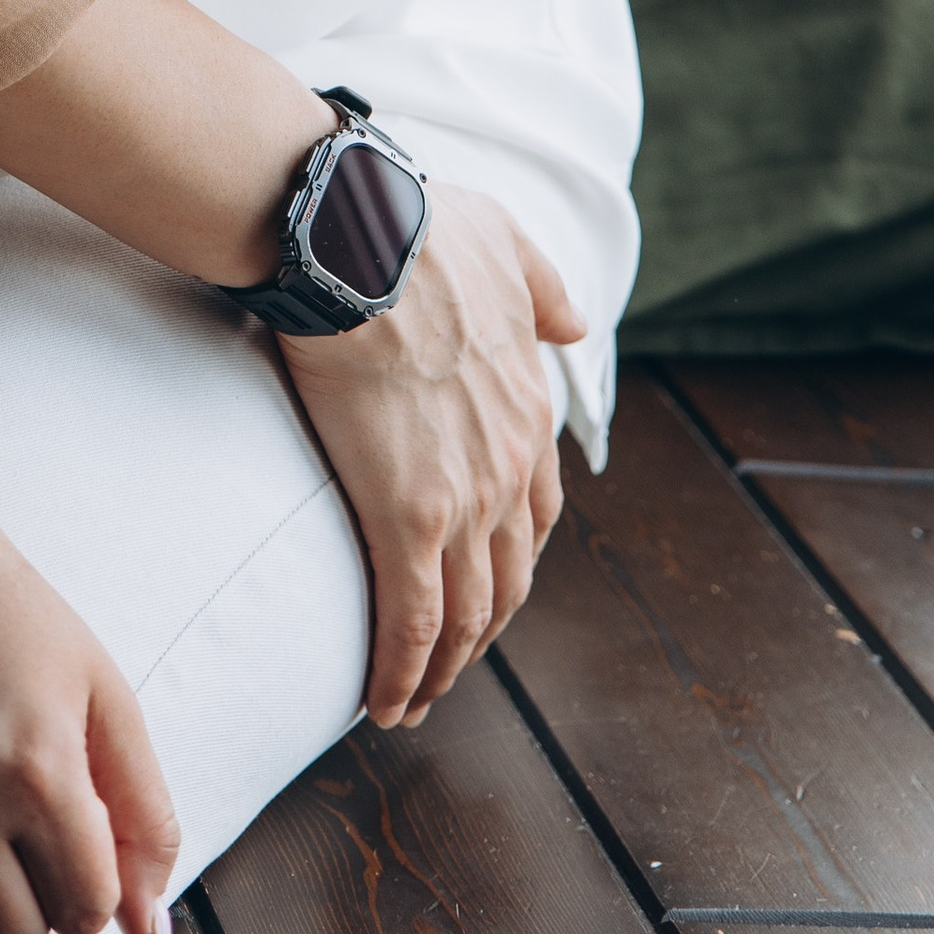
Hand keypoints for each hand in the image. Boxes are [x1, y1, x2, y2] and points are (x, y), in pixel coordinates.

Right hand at [278, 184, 581, 731]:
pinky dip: (403, 671)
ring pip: (465, 615)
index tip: (484, 586)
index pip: (536, 515)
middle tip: (449, 666)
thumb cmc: (419, 231)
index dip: (511, 561)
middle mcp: (510, 469)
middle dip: (482, 632)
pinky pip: (412, 621)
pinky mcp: (408, 519)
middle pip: (508, 581)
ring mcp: (465, 501)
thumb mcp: (509, 245)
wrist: (360, 242)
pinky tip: (383, 700)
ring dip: (442, 670)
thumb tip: (573, 325)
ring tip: (411, 701)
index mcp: (530, 413)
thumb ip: (545, 289)